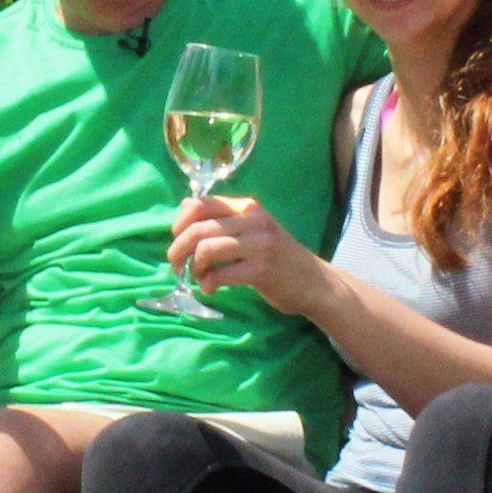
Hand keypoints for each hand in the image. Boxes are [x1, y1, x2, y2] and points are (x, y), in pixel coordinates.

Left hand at [168, 192, 318, 307]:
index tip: (177, 238)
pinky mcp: (262, 270)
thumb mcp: (252, 230)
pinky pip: (220, 275)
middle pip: (199, 228)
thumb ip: (222, 219)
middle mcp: (253, 220)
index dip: (181, 221)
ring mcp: (260, 244)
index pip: (202, 203)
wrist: (315, 282)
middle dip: (178, 249)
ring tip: (198, 277)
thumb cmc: (277, 257)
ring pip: (206, 249)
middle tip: (176, 264)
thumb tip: (184, 206)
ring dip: (193, 267)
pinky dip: (207, 284)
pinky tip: (210, 289)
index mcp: (247, 207)